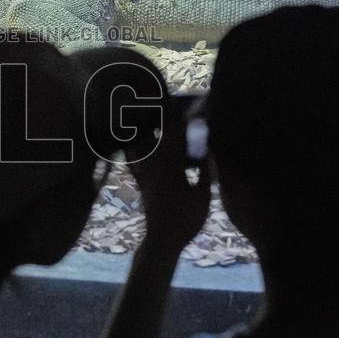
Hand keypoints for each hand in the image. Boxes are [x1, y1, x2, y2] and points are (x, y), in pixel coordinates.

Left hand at [125, 98, 210, 252]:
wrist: (162, 239)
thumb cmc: (187, 220)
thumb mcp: (203, 195)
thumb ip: (204, 170)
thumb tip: (207, 150)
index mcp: (172, 166)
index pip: (177, 134)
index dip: (185, 115)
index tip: (192, 102)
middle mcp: (154, 165)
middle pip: (155, 132)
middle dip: (161, 115)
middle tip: (166, 98)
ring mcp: (144, 173)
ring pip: (139, 143)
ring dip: (143, 127)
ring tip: (146, 112)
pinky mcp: (140, 180)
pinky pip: (132, 158)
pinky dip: (132, 145)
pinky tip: (131, 138)